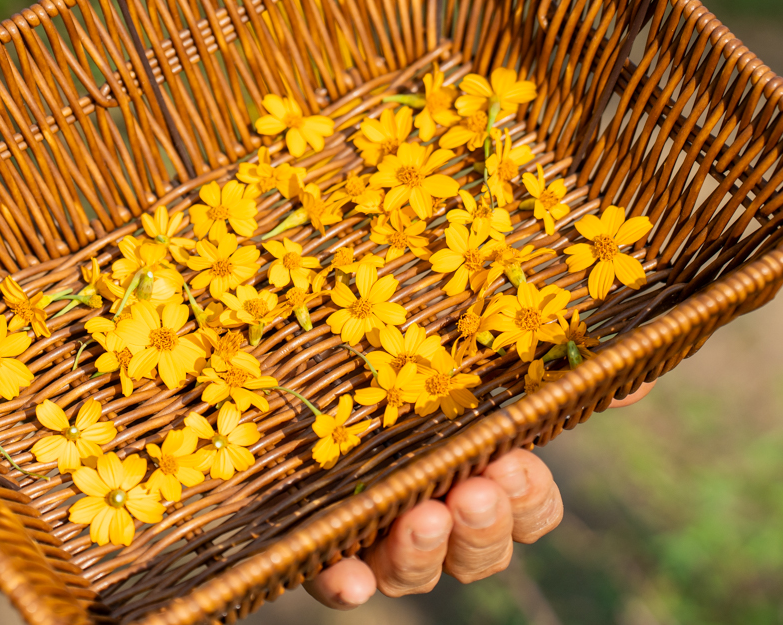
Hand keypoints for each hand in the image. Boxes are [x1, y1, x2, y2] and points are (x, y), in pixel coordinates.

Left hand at [306, 382, 654, 607]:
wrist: (308, 380)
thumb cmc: (407, 367)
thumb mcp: (468, 358)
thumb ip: (544, 368)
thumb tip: (635, 374)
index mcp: (481, 476)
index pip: (530, 512)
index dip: (529, 500)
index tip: (514, 464)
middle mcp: (438, 516)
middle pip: (481, 551)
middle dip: (486, 526)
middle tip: (477, 491)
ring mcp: (381, 538)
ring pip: (418, 573)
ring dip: (427, 553)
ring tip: (424, 516)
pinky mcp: (324, 545)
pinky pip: (333, 578)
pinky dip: (346, 585)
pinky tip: (348, 579)